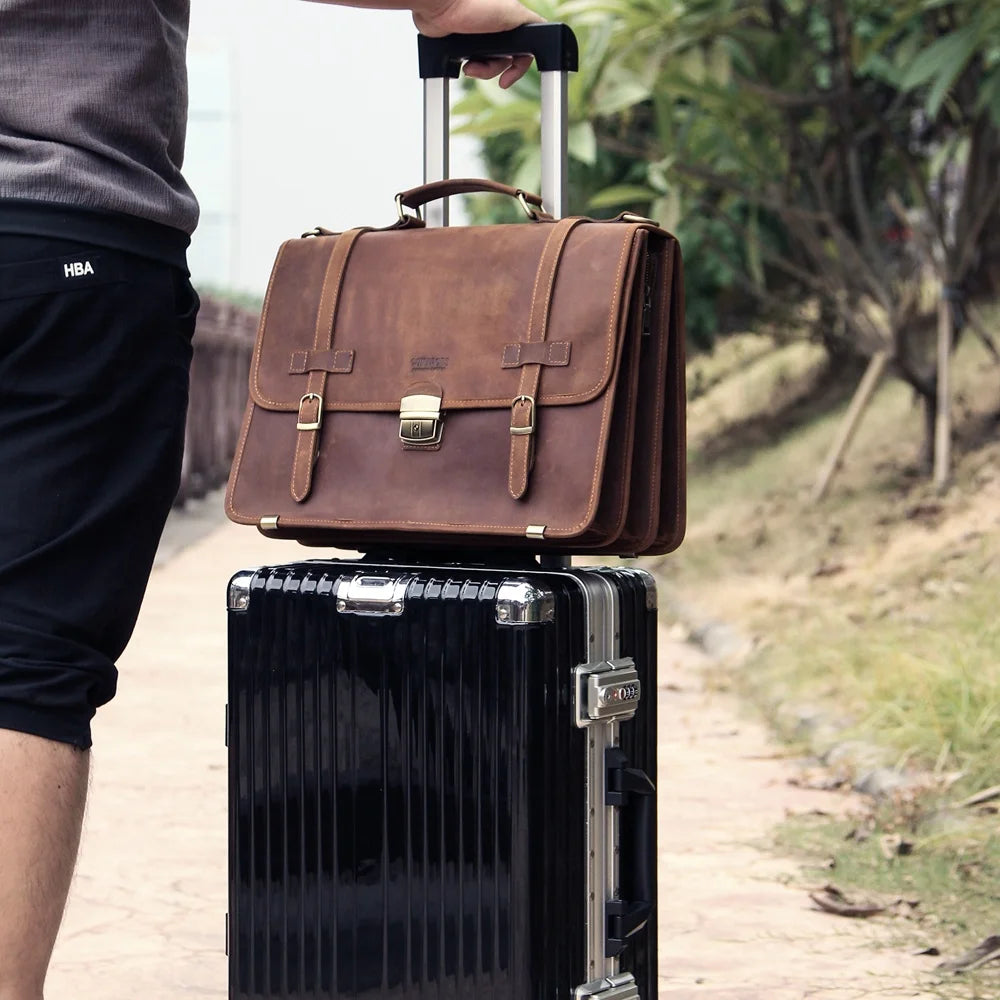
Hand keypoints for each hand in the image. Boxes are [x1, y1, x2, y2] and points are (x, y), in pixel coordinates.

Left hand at [412, 0, 543, 87]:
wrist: (441, 7)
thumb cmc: (473, 3)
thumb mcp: (512, 13)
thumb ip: (534, 23)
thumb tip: (549, 33)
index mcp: (511, 22)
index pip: (524, 52)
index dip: (518, 68)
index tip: (508, 79)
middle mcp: (497, 31)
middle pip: (505, 62)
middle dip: (494, 69)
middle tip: (482, 66)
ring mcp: (480, 39)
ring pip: (488, 67)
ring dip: (480, 70)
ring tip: (469, 66)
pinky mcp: (464, 46)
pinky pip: (471, 65)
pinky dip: (468, 67)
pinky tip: (461, 63)